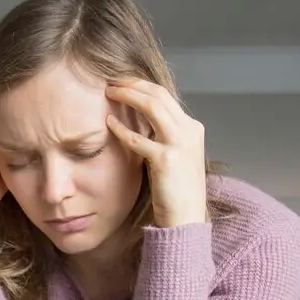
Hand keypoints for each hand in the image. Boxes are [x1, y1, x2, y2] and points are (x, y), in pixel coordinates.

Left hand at [105, 80, 207, 226]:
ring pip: (152, 106)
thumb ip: (163, 138)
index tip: (122, 82)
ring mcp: (180, 143)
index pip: (165, 96)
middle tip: (110, 81)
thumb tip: (139, 124)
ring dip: (128, 96)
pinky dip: (122, 129)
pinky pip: (139, 138)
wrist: (186, 219)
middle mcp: (189, 130)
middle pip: (158, 94)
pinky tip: (109, 124)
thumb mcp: (174, 158)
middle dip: (132, 83)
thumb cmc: (176, 193)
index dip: (141, 85)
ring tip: (108, 93)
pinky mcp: (166, 159)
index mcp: (192, 129)